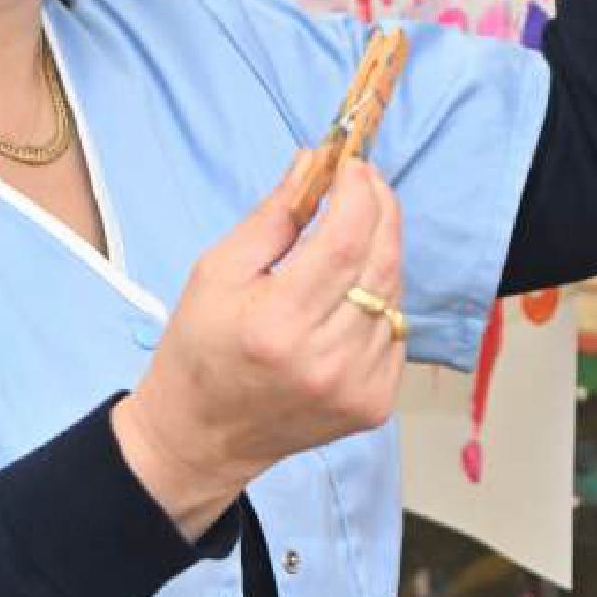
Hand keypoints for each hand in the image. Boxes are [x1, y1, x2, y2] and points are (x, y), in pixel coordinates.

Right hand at [113, 155, 410, 538]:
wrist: (202, 435)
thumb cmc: (200, 347)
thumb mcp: (217, 271)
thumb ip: (274, 215)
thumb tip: (316, 161)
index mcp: (277, 324)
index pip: (344, 242)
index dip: (359, 194)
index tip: (354, 165)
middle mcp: (325, 360)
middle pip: (380, 263)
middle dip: (380, 210)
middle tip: (366, 183)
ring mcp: (356, 387)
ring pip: (394, 294)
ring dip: (380, 254)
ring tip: (350, 238)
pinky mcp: (374, 405)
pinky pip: (396, 331)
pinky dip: (380, 301)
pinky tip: (349, 295)